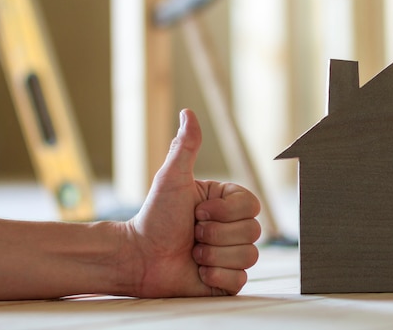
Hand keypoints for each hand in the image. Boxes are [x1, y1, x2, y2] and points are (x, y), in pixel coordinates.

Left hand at [124, 109, 260, 296]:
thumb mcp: (171, 179)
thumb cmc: (154, 216)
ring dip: (213, 255)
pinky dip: (216, 276)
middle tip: (192, 233)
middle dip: (216, 234)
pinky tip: (198, 271)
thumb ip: (185, 147)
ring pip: (249, 255)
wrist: (138, 257)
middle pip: (254, 231)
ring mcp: (232, 254)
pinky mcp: (227, 280)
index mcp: (227, 203)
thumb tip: (188, 112)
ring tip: (192, 252)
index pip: (253, 205)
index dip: (225, 211)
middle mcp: (233, 227)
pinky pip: (240, 280)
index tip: (198, 211)